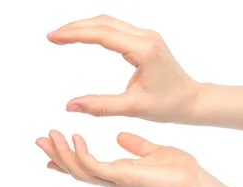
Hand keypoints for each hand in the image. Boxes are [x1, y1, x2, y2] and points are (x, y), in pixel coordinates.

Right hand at [36, 131, 206, 186]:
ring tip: (51, 135)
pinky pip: (94, 166)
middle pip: (75, 170)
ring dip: (62, 154)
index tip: (52, 146)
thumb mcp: (152, 152)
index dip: (66, 158)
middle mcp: (111, 180)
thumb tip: (121, 136)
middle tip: (40, 140)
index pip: (85, 166)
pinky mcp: (122, 178)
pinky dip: (81, 154)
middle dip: (56, 155)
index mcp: (116, 174)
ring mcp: (115, 181)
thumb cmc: (178, 170)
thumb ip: (135, 146)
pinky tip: (75, 137)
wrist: (193, 183)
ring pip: (78, 170)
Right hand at [48, 16, 198, 122]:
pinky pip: (115, 29)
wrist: (190, 100)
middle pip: (104, 22)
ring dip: (84, 26)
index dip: (75, 34)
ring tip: (62, 36)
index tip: (53, 38)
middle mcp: (145, 37)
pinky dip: (95, 30)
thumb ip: (100, 106)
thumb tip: (69, 106)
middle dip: (75, 27)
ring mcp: (145, 36)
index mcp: (143, 50)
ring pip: (109, 23)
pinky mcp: (144, 41)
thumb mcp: (132, 108)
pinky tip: (82, 37)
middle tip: (52, 36)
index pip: (102, 34)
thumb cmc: (166, 105)